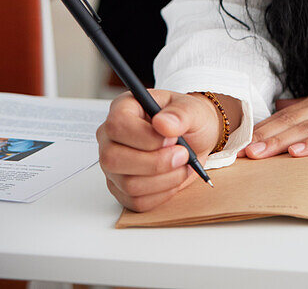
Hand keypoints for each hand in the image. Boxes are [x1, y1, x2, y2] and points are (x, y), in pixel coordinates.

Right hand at [97, 89, 220, 211]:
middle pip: (114, 159)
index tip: (172, 138)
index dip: (145, 136)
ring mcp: (113, 166)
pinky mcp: (121, 188)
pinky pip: (136, 201)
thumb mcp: (192, 109)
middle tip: (182, 155)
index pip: (118, 125)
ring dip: (164, 179)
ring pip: (128, 184)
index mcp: (124, 108)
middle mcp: (111, 137)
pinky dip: (162, 194)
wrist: (194, 139)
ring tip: (182, 165)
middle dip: (155, 162)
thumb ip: (180, 114)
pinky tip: (173, 178)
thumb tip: (163, 124)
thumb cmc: (186, 120)